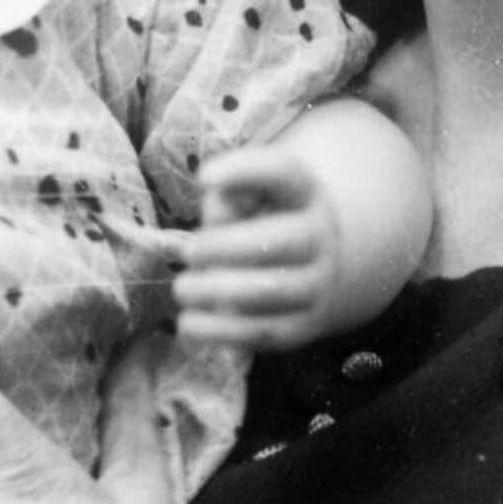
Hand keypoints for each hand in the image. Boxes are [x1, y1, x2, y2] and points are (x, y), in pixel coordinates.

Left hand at [173, 145, 344, 350]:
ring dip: (217, 291)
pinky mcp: (305, 325)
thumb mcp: (245, 196)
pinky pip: (265, 333)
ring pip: (271, 292)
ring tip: (182, 289)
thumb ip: (228, 197)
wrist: (305, 264)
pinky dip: (222, 332)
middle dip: (222, 248)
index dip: (245, 170)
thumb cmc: (257, 220)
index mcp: (304, 193)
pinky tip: (189, 324)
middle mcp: (320, 237)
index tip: (203, 177)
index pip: (284, 172)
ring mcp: (318, 284)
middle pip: (277, 241)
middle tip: (186, 253)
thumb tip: (218, 217)